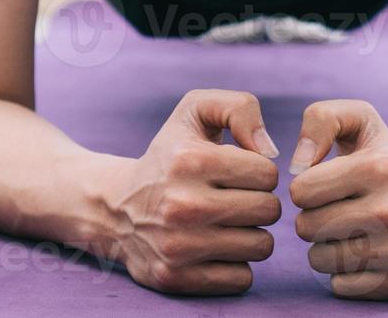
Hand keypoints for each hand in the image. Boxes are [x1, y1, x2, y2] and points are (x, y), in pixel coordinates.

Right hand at [100, 89, 281, 294]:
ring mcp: (178, 246)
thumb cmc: (169, 156)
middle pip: (269, 210)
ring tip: (227, 222)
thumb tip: (270, 150)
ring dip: (251, 234)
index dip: (259, 171)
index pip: (268, 173)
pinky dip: (236, 265)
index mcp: (190, 160)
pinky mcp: (176, 278)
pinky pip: (242, 278)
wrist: (116, 207)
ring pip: (261, 246)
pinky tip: (215, 247)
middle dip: (259, 202)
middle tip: (236, 198)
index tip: (239, 173)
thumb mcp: (194, 111)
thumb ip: (240, 108)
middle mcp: (183, 204)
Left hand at [288, 99, 387, 299]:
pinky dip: (344, 272)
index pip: (301, 191)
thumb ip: (321, 120)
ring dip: (325, 246)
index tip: (325, 185)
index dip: (306, 188)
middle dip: (313, 217)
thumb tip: (295, 166)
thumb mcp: (362, 122)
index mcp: (381, 167)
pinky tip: (364, 253)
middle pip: (307, 227)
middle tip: (336, 209)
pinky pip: (341, 285)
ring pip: (320, 259)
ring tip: (348, 230)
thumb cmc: (387, 162)